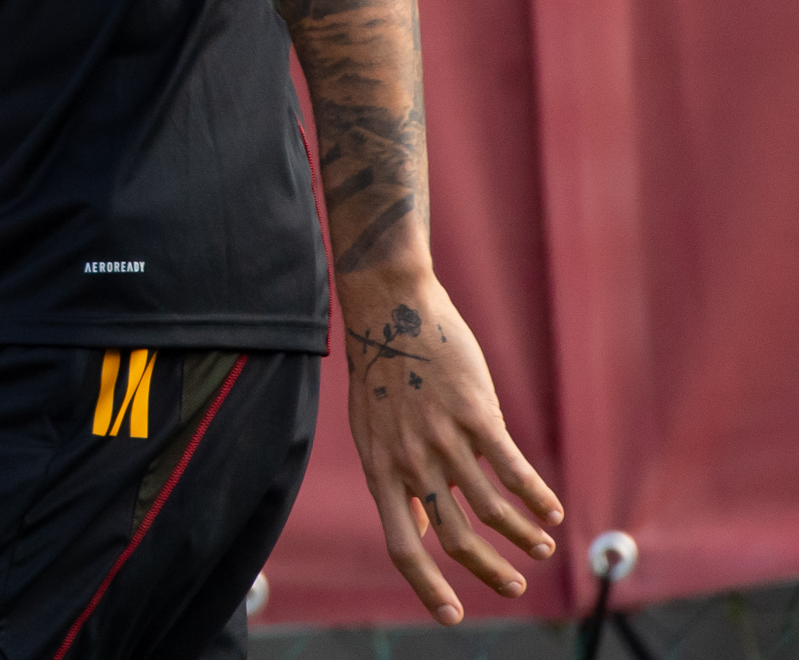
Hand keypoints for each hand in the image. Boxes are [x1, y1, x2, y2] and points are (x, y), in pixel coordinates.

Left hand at [341, 270, 563, 623]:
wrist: (389, 310)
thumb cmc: (383, 375)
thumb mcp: (373, 434)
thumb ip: (396, 482)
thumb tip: (420, 529)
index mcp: (381, 469)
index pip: (402, 544)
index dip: (425, 585)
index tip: (451, 617)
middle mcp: (410, 461)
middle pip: (455, 537)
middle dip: (489, 570)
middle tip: (515, 586)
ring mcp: (443, 438)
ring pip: (491, 508)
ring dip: (522, 536)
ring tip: (541, 548)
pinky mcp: (476, 415)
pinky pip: (513, 470)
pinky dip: (537, 498)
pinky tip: (553, 512)